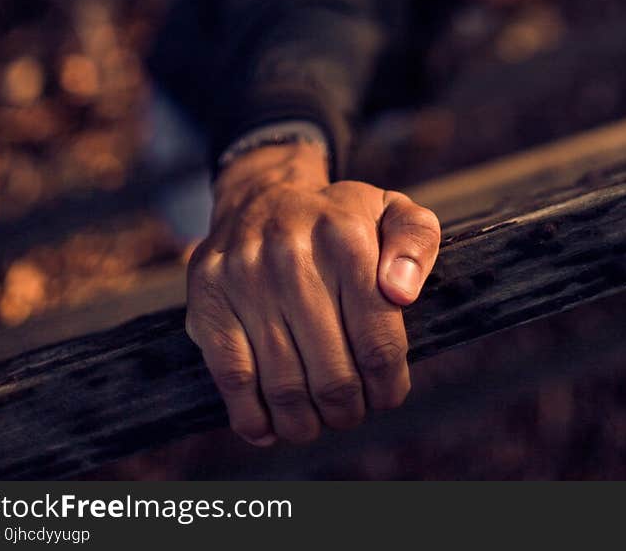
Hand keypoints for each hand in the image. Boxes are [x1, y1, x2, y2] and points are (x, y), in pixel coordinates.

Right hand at [184, 141, 440, 445]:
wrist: (264, 197)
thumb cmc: (339, 221)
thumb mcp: (392, 211)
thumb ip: (416, 242)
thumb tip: (402, 292)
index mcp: (346, 238)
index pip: (378, 344)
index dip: (389, 385)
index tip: (388, 393)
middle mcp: (292, 255)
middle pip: (333, 376)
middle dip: (349, 409)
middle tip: (351, 410)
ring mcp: (245, 278)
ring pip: (284, 387)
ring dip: (305, 423)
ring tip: (317, 420)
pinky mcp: (209, 300)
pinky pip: (233, 379)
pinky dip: (253, 418)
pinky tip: (270, 427)